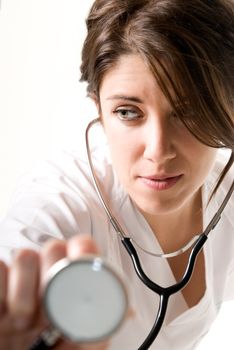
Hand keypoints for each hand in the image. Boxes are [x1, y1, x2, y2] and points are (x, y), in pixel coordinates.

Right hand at [0, 235, 108, 349]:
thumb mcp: (83, 345)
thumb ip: (101, 325)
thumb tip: (127, 312)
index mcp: (73, 285)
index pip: (82, 246)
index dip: (82, 251)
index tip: (80, 268)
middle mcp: (46, 277)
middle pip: (53, 246)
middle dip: (51, 276)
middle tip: (48, 312)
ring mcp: (20, 281)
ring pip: (24, 255)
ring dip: (23, 290)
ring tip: (24, 322)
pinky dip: (0, 291)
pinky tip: (5, 314)